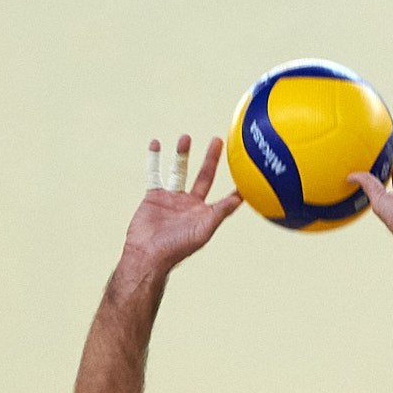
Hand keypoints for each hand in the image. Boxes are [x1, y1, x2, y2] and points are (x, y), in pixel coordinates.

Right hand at [121, 135, 243, 278]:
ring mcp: (171, 198)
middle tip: (217, 141)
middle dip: (210, 159)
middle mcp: (189, 203)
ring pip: (178, 170)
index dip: (234, 185)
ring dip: (182, 154)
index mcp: (203, 212)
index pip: (223, 195)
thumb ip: (221, 212)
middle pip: (202, 176)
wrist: (148, 254)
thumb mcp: (204, 229)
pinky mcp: (154, 195)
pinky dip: (154, 159)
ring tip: (185, 138)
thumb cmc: (178, 247)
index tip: (244, 169)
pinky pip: (154, 173)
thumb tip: (241, 198)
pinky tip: (156, 144)